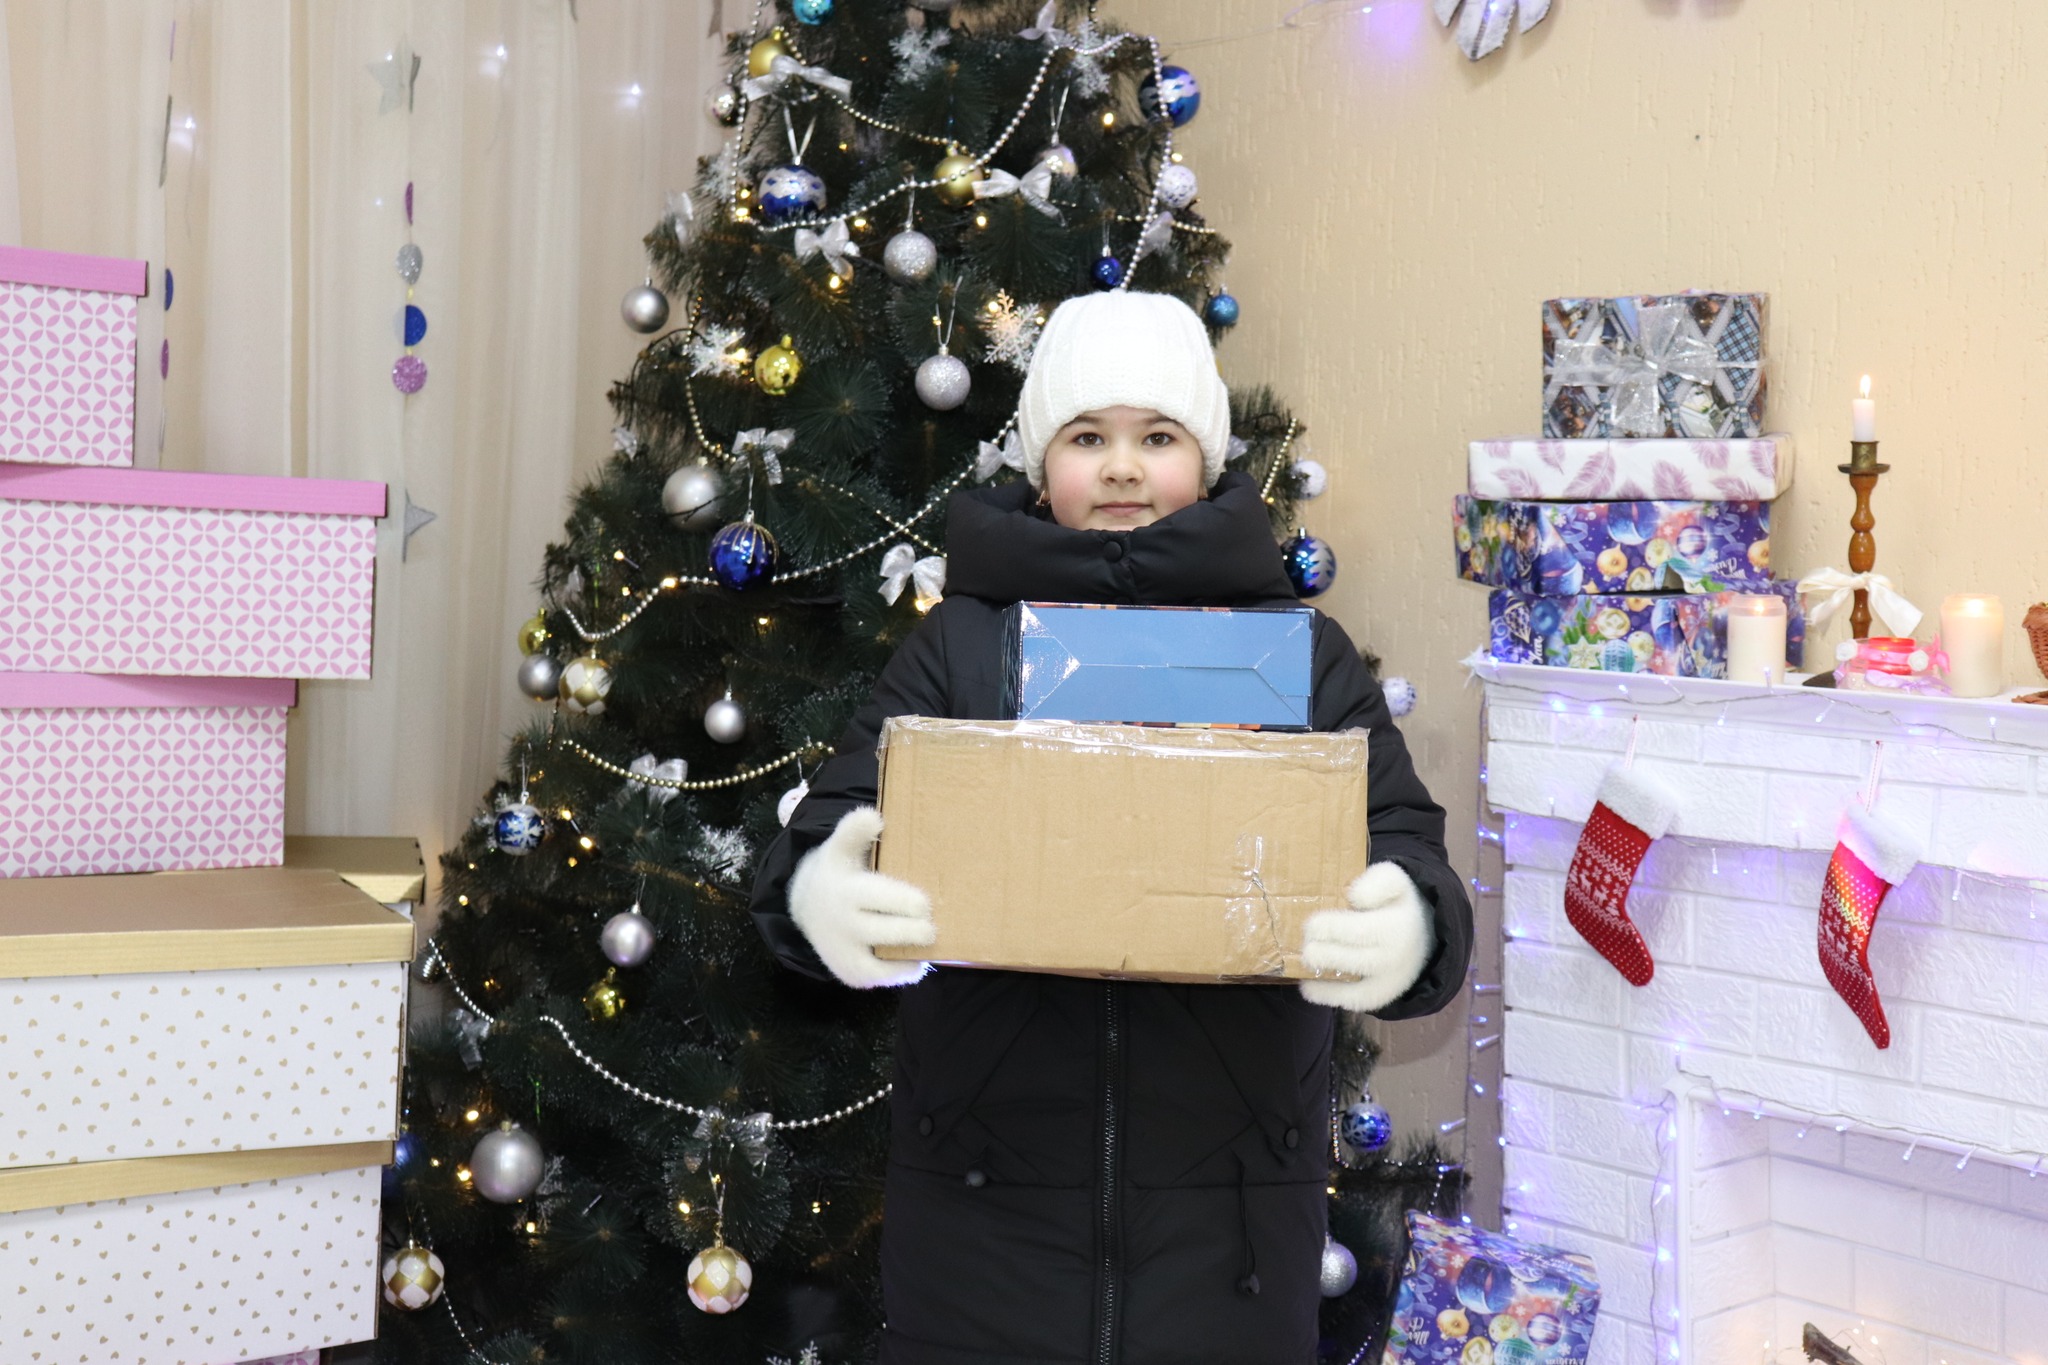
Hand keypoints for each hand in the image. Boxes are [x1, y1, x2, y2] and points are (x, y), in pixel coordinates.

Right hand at [788, 807, 935, 988]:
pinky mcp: (848, 972)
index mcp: (845, 889)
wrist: (807, 906)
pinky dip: (899, 972)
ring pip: (882, 960)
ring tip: (930, 944)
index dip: (908, 903)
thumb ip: (854, 830)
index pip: (881, 898)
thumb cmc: (839, 872)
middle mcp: (842, 922)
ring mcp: (843, 951)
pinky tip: (915, 963)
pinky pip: (879, 977)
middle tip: (932, 927)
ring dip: (909, 954)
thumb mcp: (841, 847)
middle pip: (887, 932)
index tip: (925, 904)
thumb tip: (874, 817)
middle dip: (915, 930)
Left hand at [1298, 862, 1434, 1012]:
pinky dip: (1327, 995)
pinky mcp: (1381, 997)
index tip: (1311, 924)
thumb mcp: (1394, 879)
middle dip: (1319, 951)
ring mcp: (1389, 982)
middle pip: (1347, 959)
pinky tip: (1307, 986)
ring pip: (1349, 985)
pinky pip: (1352, 1001)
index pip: (1355, 931)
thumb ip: (1376, 881)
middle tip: (1305, 941)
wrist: (1424, 934)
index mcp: (1396, 927)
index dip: (1327, 928)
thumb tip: (1354, 897)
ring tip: (1304, 960)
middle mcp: (1394, 959)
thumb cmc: (1397, 903)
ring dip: (1321, 973)